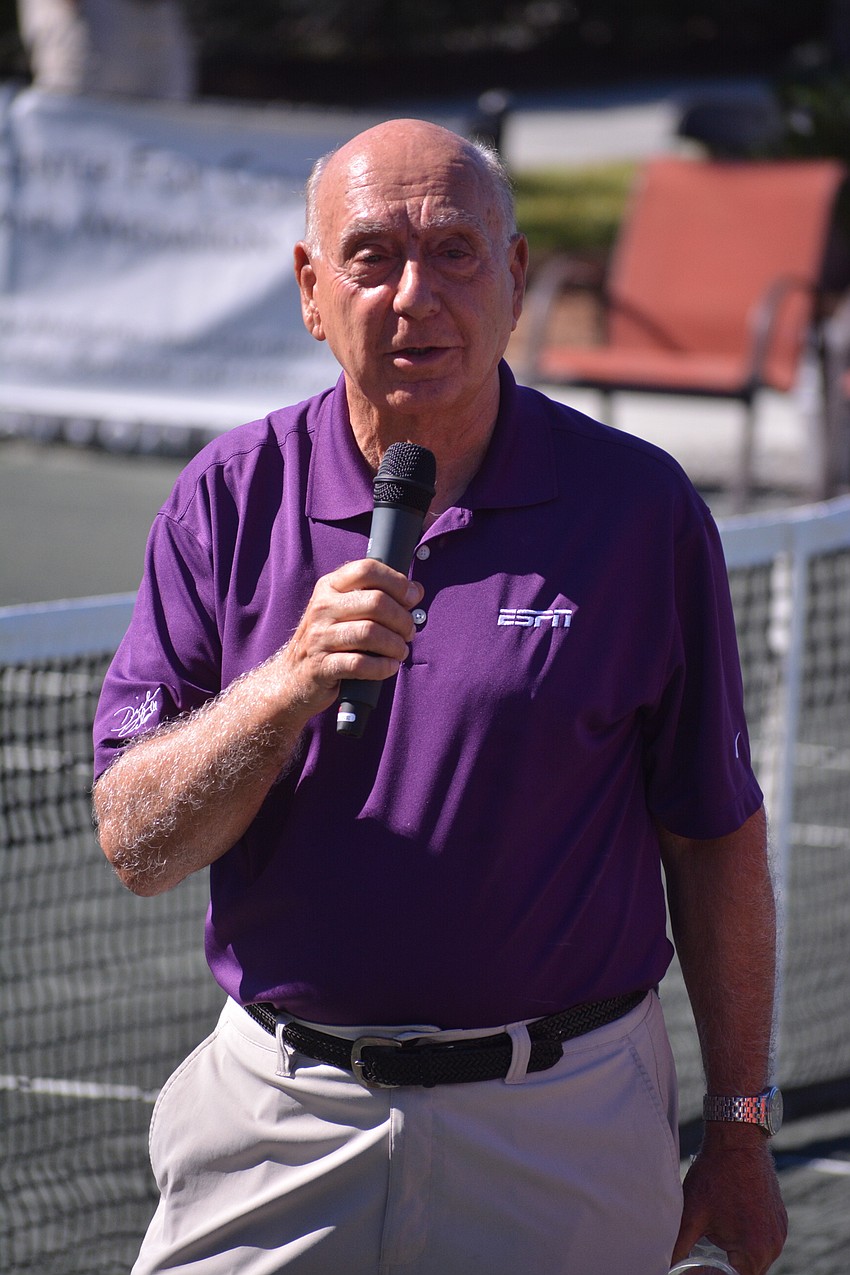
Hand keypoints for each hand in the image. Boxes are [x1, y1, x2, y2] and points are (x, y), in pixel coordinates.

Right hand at [279, 559, 423, 719]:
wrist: (293, 677)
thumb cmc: (329, 640)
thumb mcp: (345, 610)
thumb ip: (378, 596)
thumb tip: (415, 590)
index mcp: (329, 587)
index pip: (367, 569)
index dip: (396, 582)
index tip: (411, 598)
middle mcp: (322, 607)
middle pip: (376, 602)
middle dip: (402, 619)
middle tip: (408, 632)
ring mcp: (319, 637)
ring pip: (370, 633)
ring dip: (395, 645)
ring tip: (400, 651)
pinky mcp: (322, 666)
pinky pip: (360, 664)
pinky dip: (382, 667)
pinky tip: (389, 667)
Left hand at [671, 1131, 786, 1274]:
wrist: (737, 1140)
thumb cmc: (714, 1175)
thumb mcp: (691, 1214)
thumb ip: (679, 1246)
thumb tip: (667, 1263)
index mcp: (753, 1250)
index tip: (700, 1267)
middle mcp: (773, 1246)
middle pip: (747, 1272)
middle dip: (726, 1268)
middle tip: (704, 1257)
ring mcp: (779, 1232)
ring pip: (756, 1258)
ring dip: (738, 1255)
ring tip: (716, 1239)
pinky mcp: (780, 1219)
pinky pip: (764, 1241)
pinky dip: (748, 1240)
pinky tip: (730, 1226)